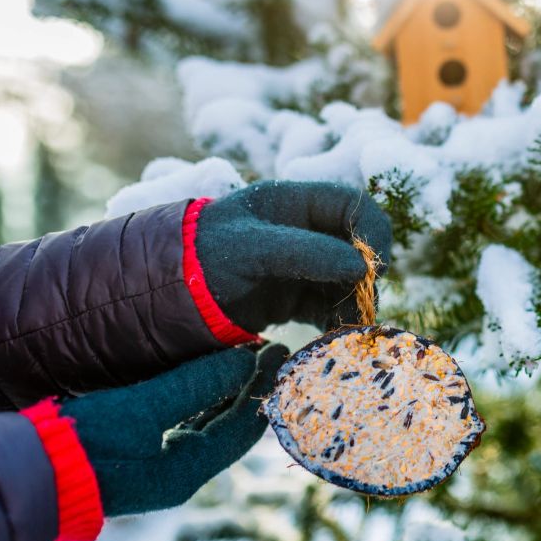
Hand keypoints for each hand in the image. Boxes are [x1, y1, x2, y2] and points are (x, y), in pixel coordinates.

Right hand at [60, 344, 288, 515]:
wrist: (32, 471)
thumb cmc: (86, 441)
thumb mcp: (145, 408)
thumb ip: (197, 384)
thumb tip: (245, 359)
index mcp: (189, 468)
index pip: (243, 425)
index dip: (263, 385)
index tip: (280, 350)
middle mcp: (181, 470)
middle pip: (231, 424)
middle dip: (250, 386)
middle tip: (269, 348)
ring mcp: (160, 463)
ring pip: (209, 422)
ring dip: (226, 390)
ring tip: (243, 355)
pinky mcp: (141, 451)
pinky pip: (186, 422)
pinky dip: (201, 398)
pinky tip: (205, 375)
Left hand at [195, 180, 391, 332]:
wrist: (167, 293)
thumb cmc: (204, 256)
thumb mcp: (252, 248)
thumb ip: (306, 253)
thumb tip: (361, 267)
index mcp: (297, 202)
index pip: (356, 206)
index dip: (373, 233)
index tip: (373, 268)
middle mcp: (306, 231)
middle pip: (360, 248)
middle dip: (366, 278)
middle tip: (363, 307)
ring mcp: (303, 265)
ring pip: (350, 281)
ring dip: (355, 305)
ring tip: (346, 330)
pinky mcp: (296, 297)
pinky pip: (331, 307)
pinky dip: (338, 322)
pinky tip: (332, 338)